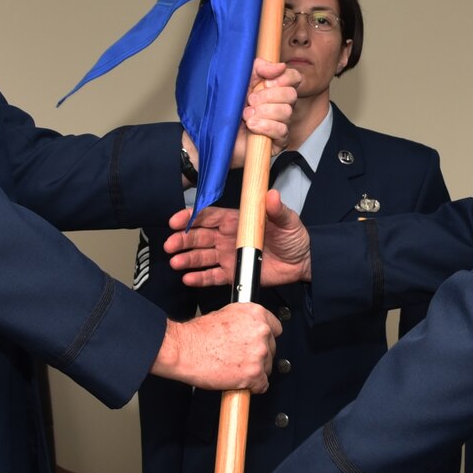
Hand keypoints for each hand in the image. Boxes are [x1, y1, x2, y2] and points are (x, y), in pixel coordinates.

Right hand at [150, 302, 279, 390]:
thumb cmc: (198, 334)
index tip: (259, 344)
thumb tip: (250, 330)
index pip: (275, 329)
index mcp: (256, 314)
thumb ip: (244, 322)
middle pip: (271, 349)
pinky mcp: (254, 374)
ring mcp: (259, 354)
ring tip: (236, 369)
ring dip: (255, 371)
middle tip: (241, 358)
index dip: (265, 339)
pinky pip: (262, 385)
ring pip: (267, 368)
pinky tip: (240, 382)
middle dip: (258, 356)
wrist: (184, 349)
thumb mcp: (226, 314)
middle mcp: (261, 332)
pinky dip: (252, 387)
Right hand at [164, 190, 310, 289]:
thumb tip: (270, 194)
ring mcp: (228, 255)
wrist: (303, 262)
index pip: (208, 216)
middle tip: (170, 245)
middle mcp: (227, 237)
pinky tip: (188, 278)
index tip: (176, 221)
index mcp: (236, 220)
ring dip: (187, 259)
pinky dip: (200, 278)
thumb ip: (276, 209)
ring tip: (175, 262)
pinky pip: (213, 276)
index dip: (190, 218)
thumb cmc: (293, 237)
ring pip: (202, 256)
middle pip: (199, 236)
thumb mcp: (286, 219)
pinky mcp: (233, 273)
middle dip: (182, 240)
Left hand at [233, 59, 300, 165]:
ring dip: (263, 112)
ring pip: (286, 112)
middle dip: (267, 97)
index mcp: (275, 89)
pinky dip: (265, 126)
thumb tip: (280, 67)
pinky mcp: (279, 142)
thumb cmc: (227, 106)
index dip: (285, 78)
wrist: (216, 133)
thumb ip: (259, 67)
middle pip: (291, 94)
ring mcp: (282, 124)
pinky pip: (282, 130)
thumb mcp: (240, 79)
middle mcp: (281, 105)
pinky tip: (251, 126)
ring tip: (246, 116)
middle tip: (249, 101)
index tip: (266, 82)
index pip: (294, 78)